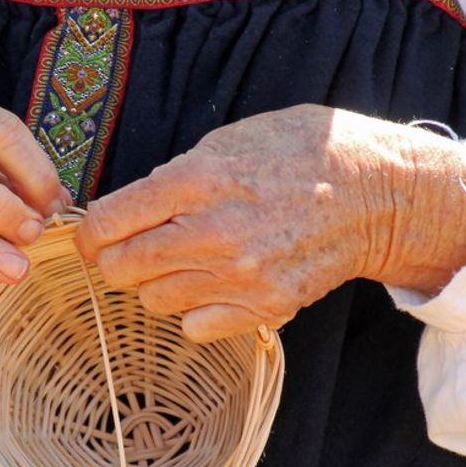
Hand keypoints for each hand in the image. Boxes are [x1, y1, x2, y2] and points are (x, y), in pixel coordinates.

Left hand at [75, 104, 465, 342]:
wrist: (376, 193)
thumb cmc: (300, 153)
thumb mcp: (231, 140)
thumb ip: (174, 177)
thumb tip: (128, 210)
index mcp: (197, 181)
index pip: (106, 223)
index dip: (88, 233)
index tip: (94, 235)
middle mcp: (213, 233)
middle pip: (120, 269)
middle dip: (116, 259)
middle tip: (136, 248)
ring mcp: (239, 276)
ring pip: (153, 301)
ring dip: (158, 283)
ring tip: (187, 260)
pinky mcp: (264, 307)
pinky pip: (194, 326)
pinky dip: (195, 310)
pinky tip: (214, 285)